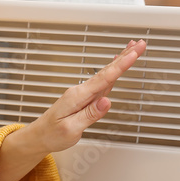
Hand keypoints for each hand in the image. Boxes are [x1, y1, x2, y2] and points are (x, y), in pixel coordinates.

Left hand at [0, 39, 145, 180]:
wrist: (39, 136)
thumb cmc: (52, 134)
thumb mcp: (71, 129)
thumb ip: (90, 114)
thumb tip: (106, 101)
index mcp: (77, 96)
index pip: (104, 78)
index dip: (121, 65)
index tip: (134, 53)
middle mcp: (80, 91)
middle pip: (107, 71)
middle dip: (125, 56)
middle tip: (140, 44)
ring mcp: (82, 93)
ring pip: (106, 74)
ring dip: (120, 60)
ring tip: (133, 48)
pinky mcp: (84, 97)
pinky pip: (102, 81)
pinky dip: (112, 71)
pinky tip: (116, 64)